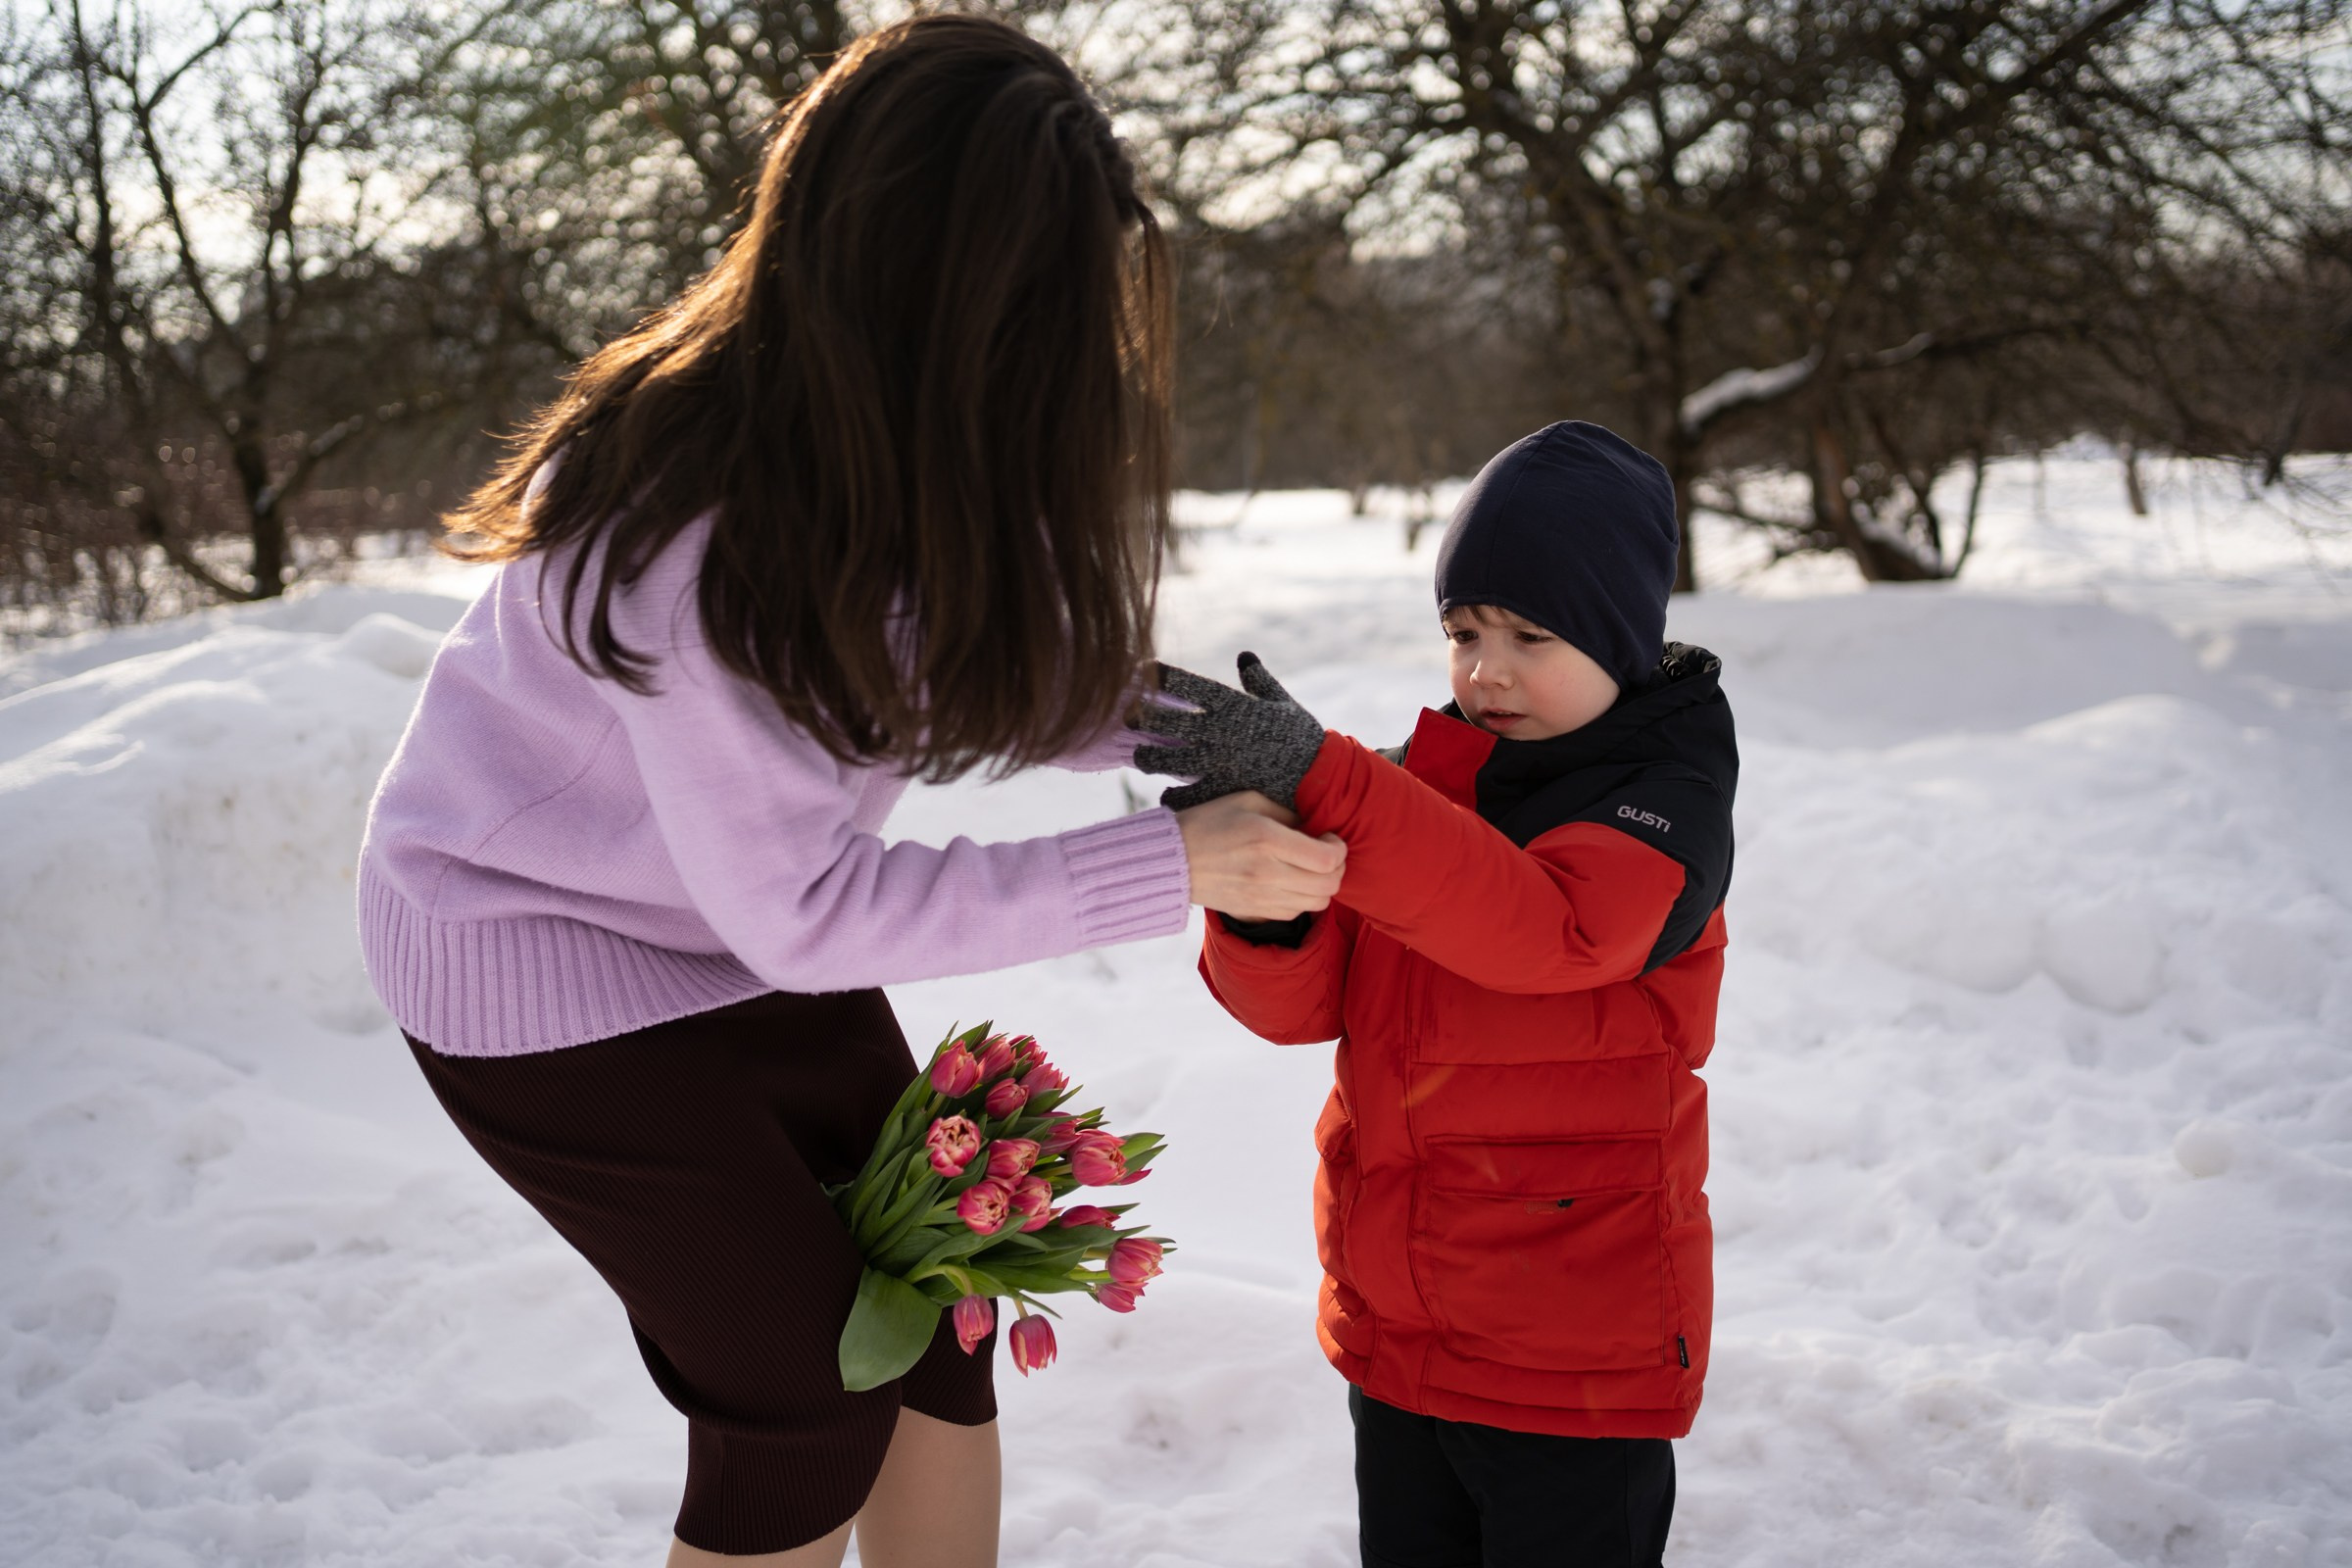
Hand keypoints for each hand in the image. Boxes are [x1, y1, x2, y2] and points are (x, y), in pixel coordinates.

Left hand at [1134, 652, 1326, 810]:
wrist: (1321, 779)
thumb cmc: (1305, 739)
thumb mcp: (1283, 703)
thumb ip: (1260, 681)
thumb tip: (1245, 657)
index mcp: (1233, 705)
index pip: (1188, 684)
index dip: (1163, 676)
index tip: (1143, 670)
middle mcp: (1220, 731)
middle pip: (1168, 720)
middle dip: (1143, 717)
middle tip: (1127, 716)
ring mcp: (1219, 761)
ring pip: (1170, 758)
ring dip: (1150, 757)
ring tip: (1140, 757)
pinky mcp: (1224, 789)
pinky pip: (1190, 794)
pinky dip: (1176, 797)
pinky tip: (1166, 798)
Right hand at [1175, 792, 1345, 920]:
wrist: (1171, 861)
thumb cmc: (1209, 822)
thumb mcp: (1248, 801)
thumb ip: (1286, 811)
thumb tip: (1314, 827)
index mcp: (1267, 840)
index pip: (1327, 859)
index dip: (1339, 849)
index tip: (1330, 838)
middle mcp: (1267, 874)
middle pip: (1329, 885)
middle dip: (1337, 868)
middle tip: (1326, 854)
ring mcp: (1260, 899)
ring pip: (1317, 904)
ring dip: (1322, 886)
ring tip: (1309, 869)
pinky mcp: (1253, 914)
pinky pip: (1295, 914)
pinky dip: (1302, 900)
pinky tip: (1290, 883)